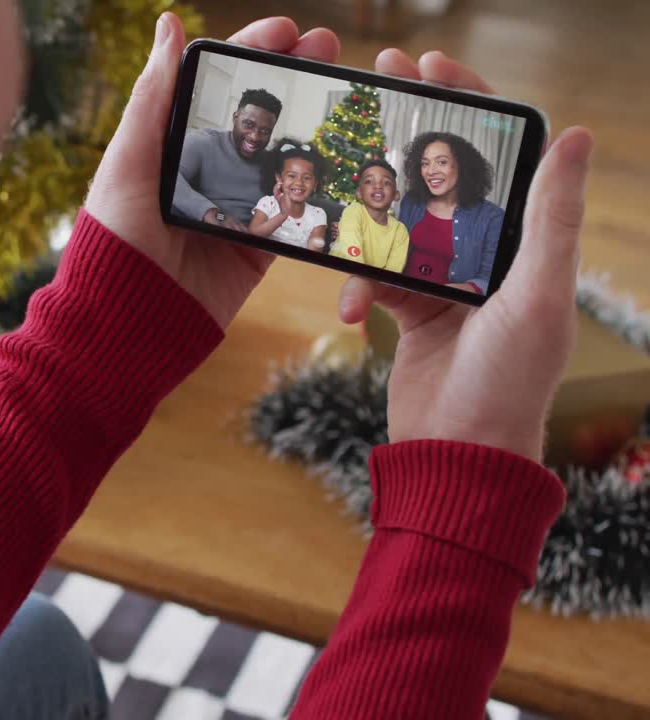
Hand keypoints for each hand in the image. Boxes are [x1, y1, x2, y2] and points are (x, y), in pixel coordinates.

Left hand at [84, 14, 339, 327]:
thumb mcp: (129, 161)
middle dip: (295, 77)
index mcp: (171, 146)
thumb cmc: (115, 238)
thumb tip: (168, 24)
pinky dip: (316, 185)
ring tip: (346, 92)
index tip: (287, 30)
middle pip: (258, 114)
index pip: (217, 87)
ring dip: (314, 123)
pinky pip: (293, 211)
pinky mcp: (255, 248)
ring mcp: (233, 209)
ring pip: (282, 156)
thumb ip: (154, 97)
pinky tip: (344, 155)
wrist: (128, 322)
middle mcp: (203, 173)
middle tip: (328, 49)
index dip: (252, 52)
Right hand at [338, 49, 592, 460]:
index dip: (466, 103)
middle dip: (405, 135)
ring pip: (397, 222)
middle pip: (441, 174)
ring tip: (341, 209)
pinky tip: (353, 312)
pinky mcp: (410, 308)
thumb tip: (577, 133)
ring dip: (369, 221)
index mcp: (527, 240)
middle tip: (371, 91)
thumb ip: (549, 216)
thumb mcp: (536, 295)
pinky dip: (359, 286)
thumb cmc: (508, 382)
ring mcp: (446, 279)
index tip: (426, 66)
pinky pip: (375, 274)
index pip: (500, 153)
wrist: (456, 455)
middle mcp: (488, 252)